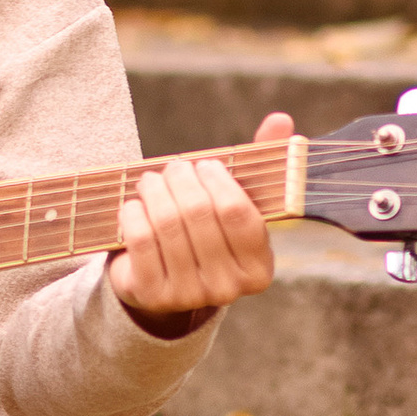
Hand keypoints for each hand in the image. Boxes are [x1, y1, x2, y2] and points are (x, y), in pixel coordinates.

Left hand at [109, 111, 291, 334]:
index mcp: (259, 268)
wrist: (164, 282)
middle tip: (174, 168)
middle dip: (181, 179)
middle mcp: (228, 288)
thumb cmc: (208, 231)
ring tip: (151, 180)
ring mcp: (189, 295)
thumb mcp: (237, 202)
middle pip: (198, 213)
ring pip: (167, 224)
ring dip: (154, 191)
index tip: (205, 165)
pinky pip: (141, 240)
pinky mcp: (153, 295)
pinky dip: (134, 213)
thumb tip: (282, 120)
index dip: (217, 180)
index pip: (236, 211)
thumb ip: (261, 163)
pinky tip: (135, 204)